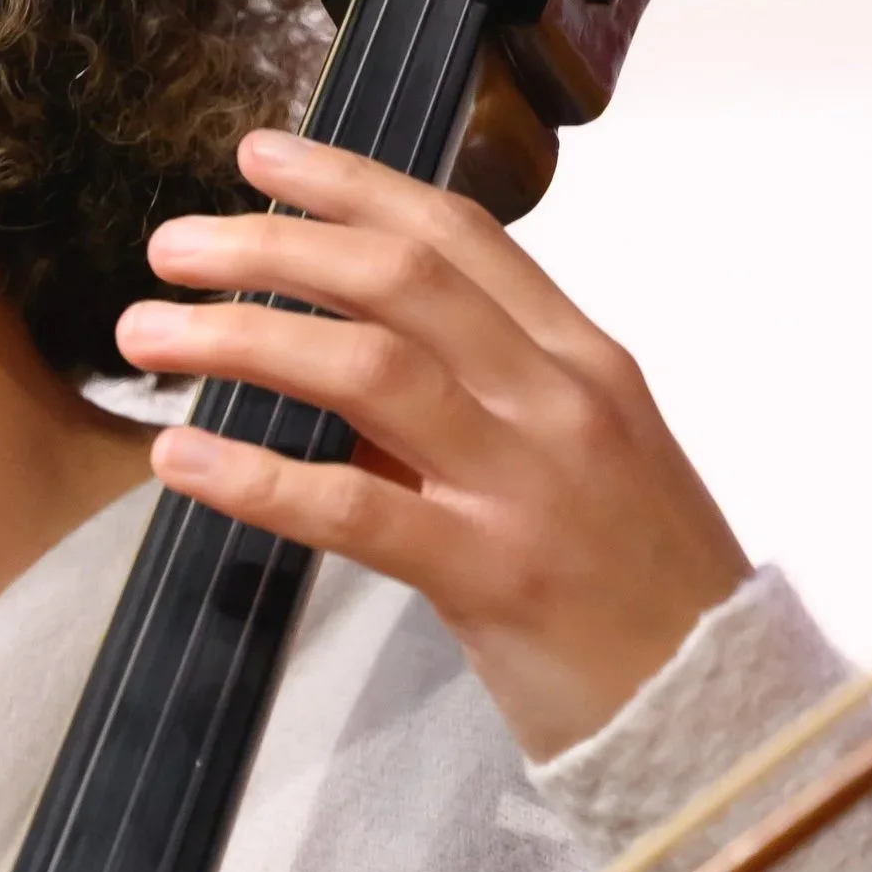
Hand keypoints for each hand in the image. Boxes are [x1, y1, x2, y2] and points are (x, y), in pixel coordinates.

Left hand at [114, 129, 749, 762]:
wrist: (724, 713)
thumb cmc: (641, 589)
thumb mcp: (575, 463)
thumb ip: (471, 405)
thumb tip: (338, 366)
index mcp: (582, 358)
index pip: (456, 235)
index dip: (351, 185)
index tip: (260, 158)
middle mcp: (559, 399)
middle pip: (396, 278)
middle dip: (272, 247)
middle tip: (171, 245)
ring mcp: (529, 483)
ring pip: (366, 368)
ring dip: (241, 337)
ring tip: (147, 333)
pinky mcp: (493, 576)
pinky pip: (353, 508)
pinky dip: (255, 475)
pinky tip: (179, 458)